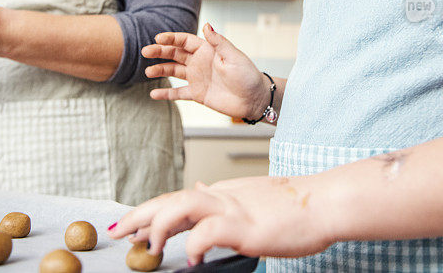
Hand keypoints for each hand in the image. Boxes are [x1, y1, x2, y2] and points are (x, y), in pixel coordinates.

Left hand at [108, 175, 334, 265]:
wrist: (326, 201)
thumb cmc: (296, 206)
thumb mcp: (251, 197)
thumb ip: (223, 196)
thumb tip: (199, 186)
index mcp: (223, 193)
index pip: (178, 197)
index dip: (150, 210)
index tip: (128, 224)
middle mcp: (224, 196)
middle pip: (172, 198)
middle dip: (140, 214)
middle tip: (116, 230)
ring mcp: (235, 208)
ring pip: (186, 203)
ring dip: (160, 223)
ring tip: (146, 245)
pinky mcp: (248, 225)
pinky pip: (212, 229)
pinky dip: (195, 240)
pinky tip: (189, 256)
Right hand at [142, 24, 267, 119]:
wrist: (254, 99)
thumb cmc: (247, 75)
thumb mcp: (233, 56)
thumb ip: (219, 42)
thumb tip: (206, 24)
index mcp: (207, 50)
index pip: (184, 41)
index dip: (171, 38)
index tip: (158, 38)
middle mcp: (199, 62)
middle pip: (175, 54)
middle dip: (159, 52)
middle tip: (145, 52)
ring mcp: (197, 78)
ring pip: (173, 71)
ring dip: (160, 70)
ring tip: (148, 72)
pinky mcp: (197, 94)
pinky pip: (178, 93)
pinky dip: (166, 93)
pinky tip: (153, 94)